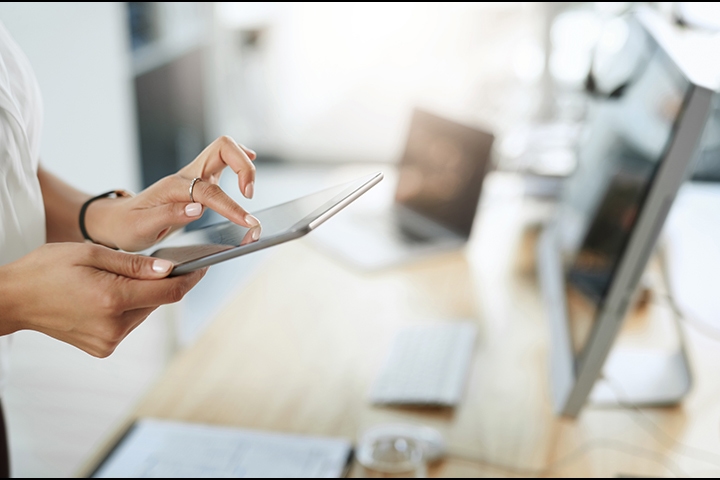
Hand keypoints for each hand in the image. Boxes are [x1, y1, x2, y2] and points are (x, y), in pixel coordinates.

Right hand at [0, 243, 205, 356]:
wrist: (13, 300)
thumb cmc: (47, 269)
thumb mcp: (91, 253)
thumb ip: (134, 264)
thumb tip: (169, 269)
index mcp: (113, 299)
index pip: (171, 291)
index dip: (193, 277)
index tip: (206, 264)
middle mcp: (114, 326)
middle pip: (159, 301)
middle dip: (164, 281)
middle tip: (163, 262)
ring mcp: (108, 341)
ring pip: (145, 312)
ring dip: (144, 294)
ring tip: (121, 277)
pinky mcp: (103, 348)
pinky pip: (130, 323)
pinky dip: (129, 307)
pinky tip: (110, 294)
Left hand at [85, 136, 260, 251]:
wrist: (118, 221)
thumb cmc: (129, 226)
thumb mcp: (142, 227)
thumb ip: (169, 215)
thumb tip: (198, 208)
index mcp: (173, 187)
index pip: (209, 192)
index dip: (231, 207)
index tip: (247, 222)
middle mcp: (186, 175)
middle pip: (222, 148)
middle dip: (244, 166)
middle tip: (249, 194)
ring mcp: (194, 176)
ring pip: (225, 150)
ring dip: (244, 163)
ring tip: (251, 188)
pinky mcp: (201, 181)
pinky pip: (225, 162)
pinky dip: (241, 164)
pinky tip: (247, 176)